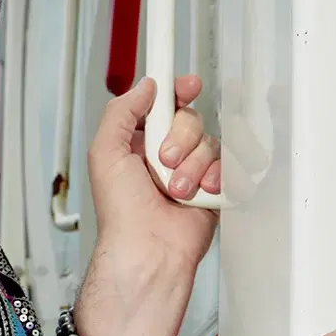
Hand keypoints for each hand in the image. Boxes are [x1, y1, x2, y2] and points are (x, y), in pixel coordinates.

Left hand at [76, 76, 222, 335]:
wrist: (149, 250)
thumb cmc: (122, 213)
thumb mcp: (105, 152)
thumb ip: (121, 112)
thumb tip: (146, 86)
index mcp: (138, 143)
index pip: (165, 105)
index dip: (178, 91)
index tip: (186, 86)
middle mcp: (166, 155)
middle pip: (191, 119)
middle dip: (180, 138)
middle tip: (164, 162)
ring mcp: (192, 172)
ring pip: (211, 143)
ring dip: (194, 165)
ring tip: (176, 190)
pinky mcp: (214, 190)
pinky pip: (230, 166)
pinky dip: (216, 178)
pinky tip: (201, 194)